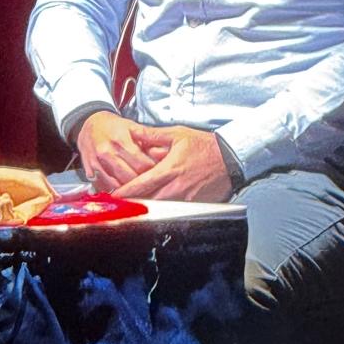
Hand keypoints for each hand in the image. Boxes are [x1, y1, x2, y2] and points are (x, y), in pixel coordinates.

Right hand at [77, 111, 165, 189]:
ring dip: (128, 189)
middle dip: (142, 181)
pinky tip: (122, 190)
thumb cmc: (113, 127)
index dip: (152, 170)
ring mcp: (97, 163)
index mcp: (120, 140)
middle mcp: (107, 152)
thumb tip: (163, 153)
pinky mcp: (90, 172)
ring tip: (137, 188)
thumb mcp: (131, 126)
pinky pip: (104, 187)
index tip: (158, 172)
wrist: (89, 125)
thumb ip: (147, 140)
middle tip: (149, 182)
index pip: (142, 164)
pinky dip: (114, 190)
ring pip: (117, 185)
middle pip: (130, 176)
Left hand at [113, 124, 233, 201]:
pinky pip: (174, 211)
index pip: (140, 184)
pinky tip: (156, 207)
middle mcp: (176, 187)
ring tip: (134, 206)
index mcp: (169, 169)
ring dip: (146, 208)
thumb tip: (134, 132)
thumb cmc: (205, 146)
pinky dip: (163, 209)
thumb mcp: (177, 134)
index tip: (112, 196)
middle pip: (147, 201)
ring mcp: (185, 198)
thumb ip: (153, 135)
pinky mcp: (194, 205)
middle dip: (132, 203)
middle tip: (118, 204)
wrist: (231, 159)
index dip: (124, 192)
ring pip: (159, 208)